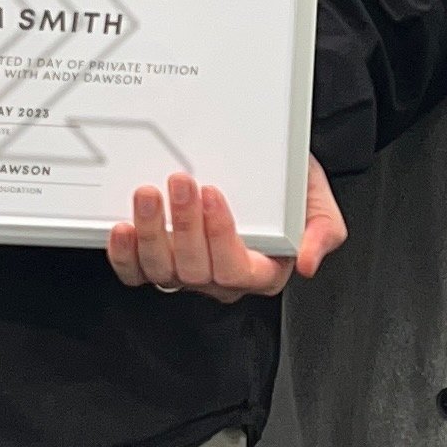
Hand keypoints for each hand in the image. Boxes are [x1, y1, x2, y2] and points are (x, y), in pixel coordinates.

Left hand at [105, 161, 345, 301]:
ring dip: (151, 232)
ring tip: (148, 194)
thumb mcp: (317, 203)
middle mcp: (221, 278)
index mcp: (261, 271)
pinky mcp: (158, 260)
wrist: (264, 169)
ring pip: (163, 270)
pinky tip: (122, 227)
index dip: (221, 236)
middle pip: (197, 269)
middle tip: (180, 182)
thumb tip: (307, 262)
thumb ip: (323, 233)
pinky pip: (136, 272)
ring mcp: (186, 272)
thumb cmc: (288, 187)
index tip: (213, 194)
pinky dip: (124, 255)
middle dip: (185, 223)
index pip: (238, 269)